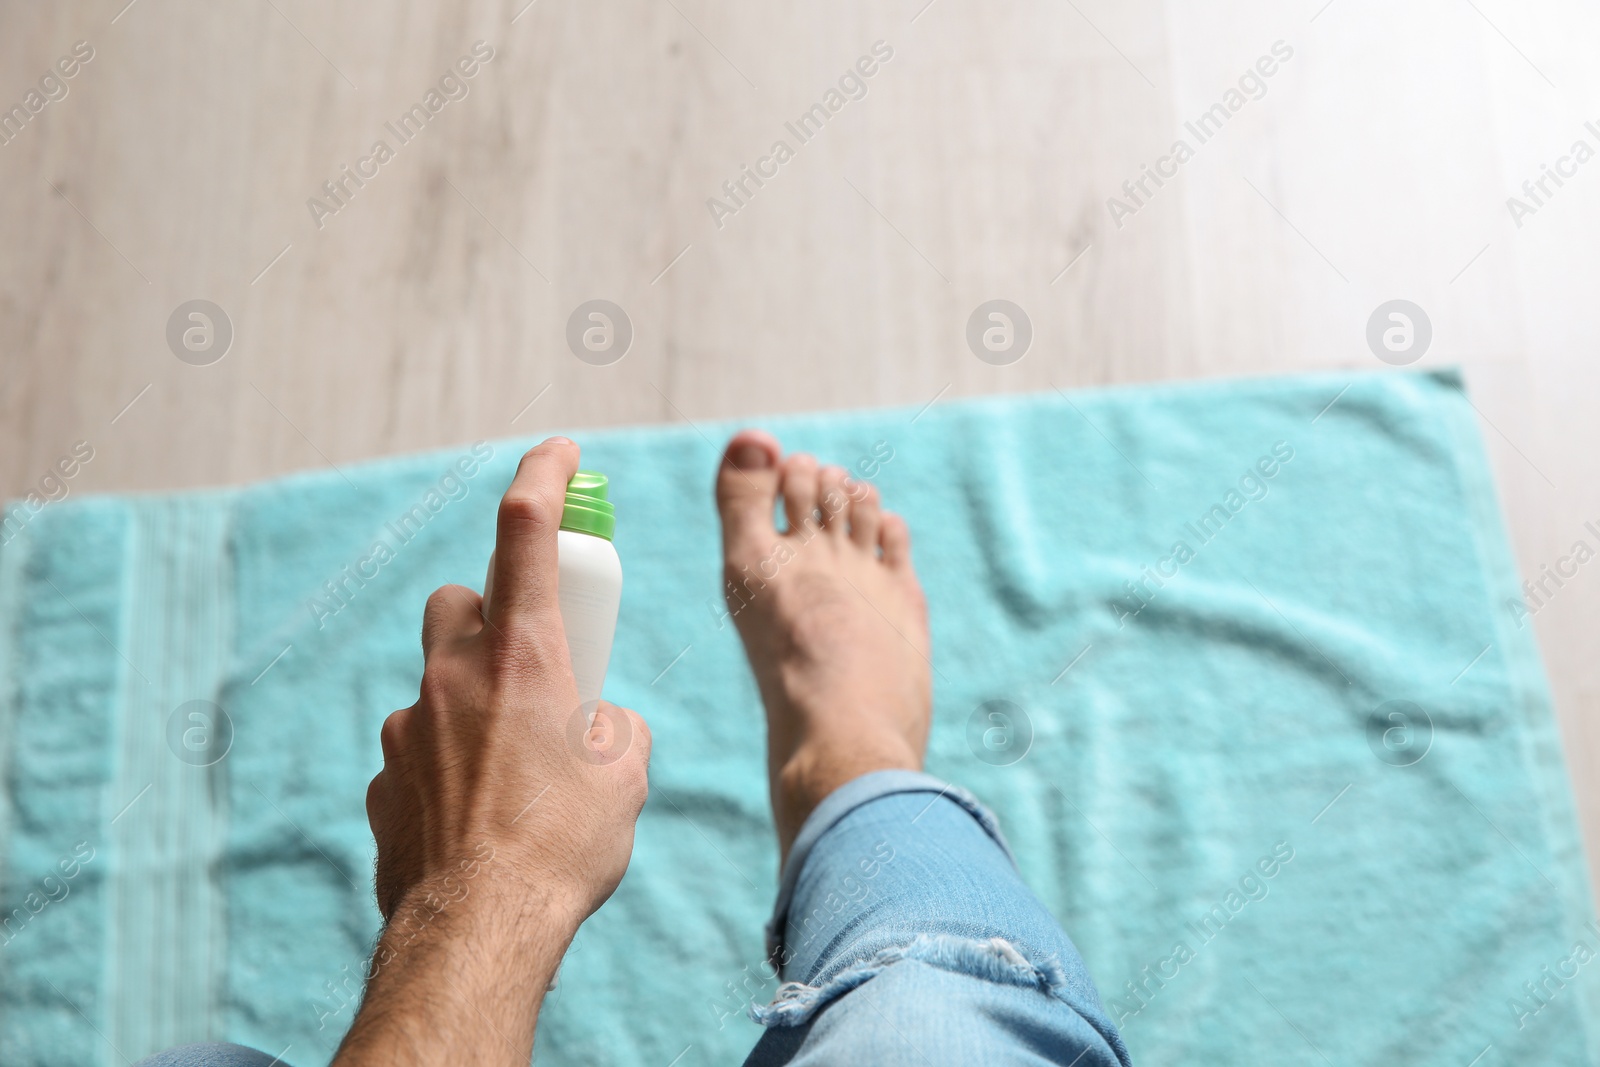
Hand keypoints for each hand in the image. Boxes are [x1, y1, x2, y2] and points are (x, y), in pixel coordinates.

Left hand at [338, 437, 649, 1066]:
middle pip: (460, 601)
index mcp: (524, 654)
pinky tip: (477, 812)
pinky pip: (418, 745)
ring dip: (472, 698)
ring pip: (437, 679)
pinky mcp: (385, 776)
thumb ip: (616, 725)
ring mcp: (410, 724)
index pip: (524, 528)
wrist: (480, 927)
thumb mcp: (626, 773)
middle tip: (533, 661)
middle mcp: (456, 674)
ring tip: (512, 763)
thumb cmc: (566, 845)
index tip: (559, 451)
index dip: (543, 474)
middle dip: (492, 614)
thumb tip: (600, 724)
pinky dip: (448, 760)